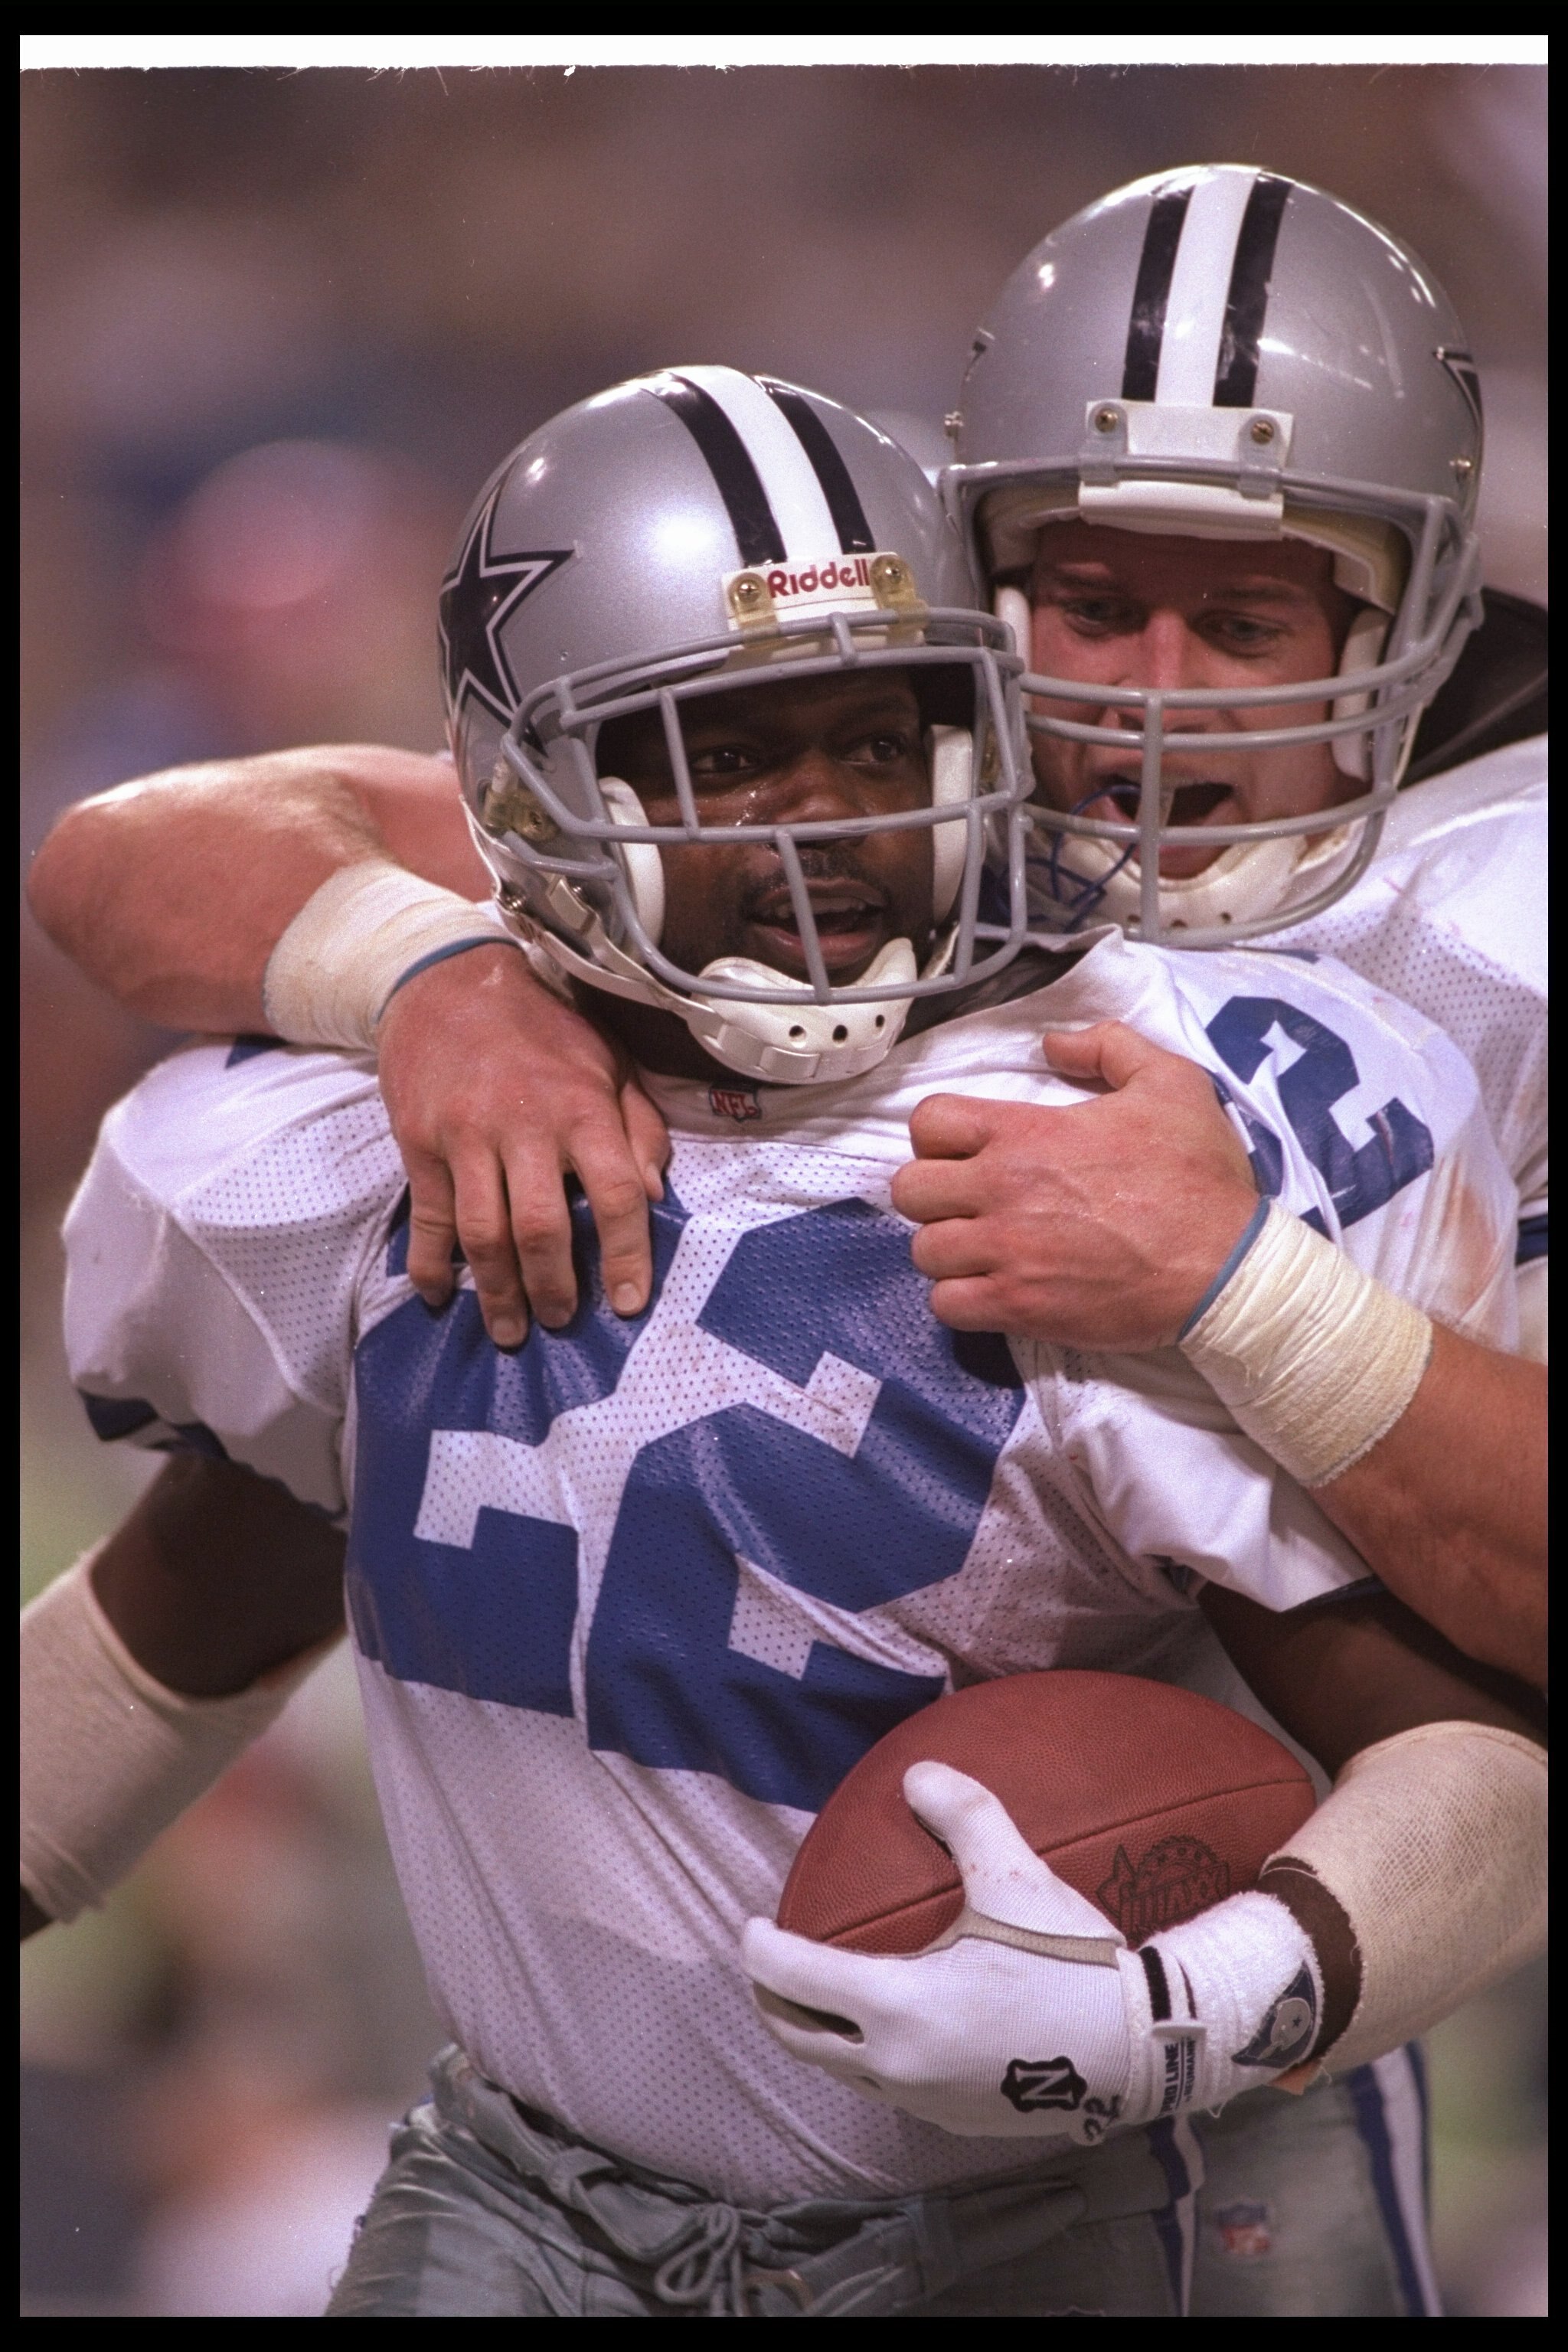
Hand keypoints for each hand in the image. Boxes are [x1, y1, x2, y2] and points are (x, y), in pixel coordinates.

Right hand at [376, 945, 670, 1345]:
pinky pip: (427, 1218)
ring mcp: (465, 1137)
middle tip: (562, 1321)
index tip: (630, 1303)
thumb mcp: (608, 1060)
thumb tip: (656, 1194)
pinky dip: (430, 1266)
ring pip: (482, 1234)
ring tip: (510, 1330)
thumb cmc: (543, 1028)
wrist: (446, 980)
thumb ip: (639, 1126)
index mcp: (582, 1106)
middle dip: (554, 1288)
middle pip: (541, 1228)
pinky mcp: (419, 1143)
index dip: (628, 1256)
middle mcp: (524, 1125)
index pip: (616, 1193)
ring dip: (498, 1293)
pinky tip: (439, 1298)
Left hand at [744, 1762, 1132, 2140]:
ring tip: (819, 1991)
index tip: (751, 1925)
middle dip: (771, 1995)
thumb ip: (963, 1816)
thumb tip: (917, 1774)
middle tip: (770, 1960)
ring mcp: (923, 2100)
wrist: (1139, 2049)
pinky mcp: (951, 2118)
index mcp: (897, 2006)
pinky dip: (861, 2055)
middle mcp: (895, 2064)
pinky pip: (882, 2087)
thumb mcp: (1016, 1877)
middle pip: (798, 2034)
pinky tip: (884, 2027)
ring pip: (838, 2069)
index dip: (761, 1947)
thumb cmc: (1073, 1963)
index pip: (794, 1976)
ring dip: (816, 2030)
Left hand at [891, 1022, 1258, 1349]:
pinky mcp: (1018, 1307)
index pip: (928, 1122)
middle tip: (971, 1202)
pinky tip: (992, 1288)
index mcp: (1025, 1133)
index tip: (968, 1150)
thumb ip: (1108, 1047)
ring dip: (948, 1250)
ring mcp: (1006, 1253)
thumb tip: (1054, 1043)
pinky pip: (947, 1305)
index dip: (940, 1134)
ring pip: (924, 1251)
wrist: (1224, 1267)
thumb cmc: (1198, 1176)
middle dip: (934, 1194)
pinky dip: (960, 1299)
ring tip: (984, 1249)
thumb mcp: (1171, 1082)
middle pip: (911, 1190)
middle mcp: (1002, 1191)